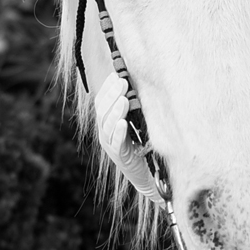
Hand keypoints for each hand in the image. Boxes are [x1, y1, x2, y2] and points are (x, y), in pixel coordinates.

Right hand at [94, 73, 163, 204]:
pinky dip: (119, 132)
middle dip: (112, 95)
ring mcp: (111, 145)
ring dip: (115, 111)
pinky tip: (122, 123)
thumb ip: (133, 109)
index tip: (116, 75)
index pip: (102, 102)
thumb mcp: (137, 124)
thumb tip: (137, 85)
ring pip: (107, 126)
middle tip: (122, 82)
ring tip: (123, 99)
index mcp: (108, 123)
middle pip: (103, 111)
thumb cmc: (142, 146)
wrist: (147, 175)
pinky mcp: (120, 157)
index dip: (107, 89)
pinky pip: (116, 143)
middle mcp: (106, 133)